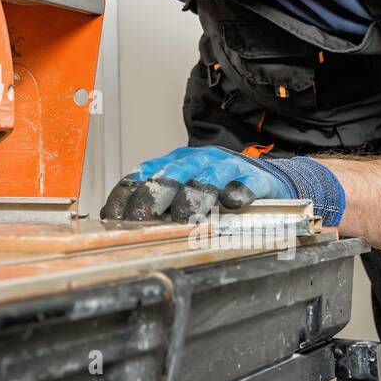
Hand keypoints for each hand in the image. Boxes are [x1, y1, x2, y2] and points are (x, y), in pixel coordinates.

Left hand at [100, 145, 345, 224]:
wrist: (267, 182)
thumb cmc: (218, 190)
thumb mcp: (181, 193)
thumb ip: (153, 204)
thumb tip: (112, 220)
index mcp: (174, 163)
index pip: (143, 174)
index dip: (127, 194)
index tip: (115, 217)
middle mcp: (197, 160)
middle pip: (171, 173)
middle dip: (154, 196)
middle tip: (144, 220)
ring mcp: (226, 166)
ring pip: (206, 176)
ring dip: (192, 198)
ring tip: (184, 219)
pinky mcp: (254, 178)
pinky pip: (244, 184)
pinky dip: (236, 193)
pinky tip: (230, 204)